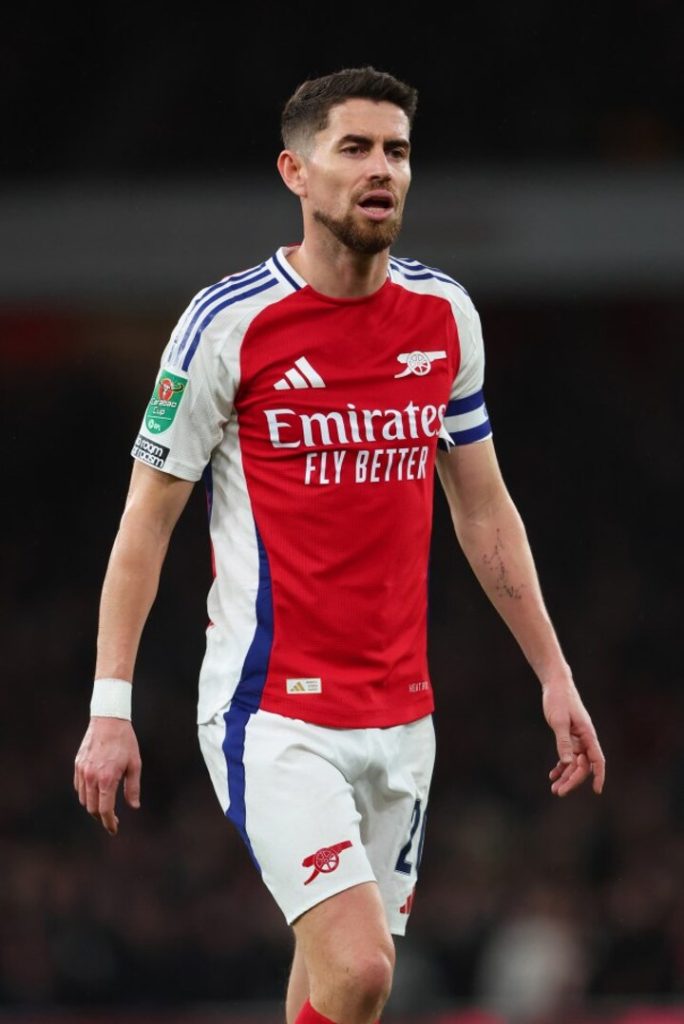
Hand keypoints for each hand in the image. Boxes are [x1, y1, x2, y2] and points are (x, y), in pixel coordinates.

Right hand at [73, 717, 141, 834]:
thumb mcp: (135, 764)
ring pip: (83, 799)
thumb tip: (133, 806)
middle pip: (92, 808)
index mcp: (107, 779)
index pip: (105, 810)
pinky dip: (85, 794)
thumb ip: (133, 787)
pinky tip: (95, 793)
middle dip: (101, 817)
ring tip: (105, 807)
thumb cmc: (125, 742)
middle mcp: (91, 777)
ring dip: (93, 807)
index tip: (114, 829)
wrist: (109, 720)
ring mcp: (82, 771)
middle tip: (112, 820)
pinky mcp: (77, 764)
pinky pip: (78, 787)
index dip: (109, 823)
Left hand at [542, 680, 604, 796]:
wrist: (555, 684)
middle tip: (558, 792)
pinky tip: (553, 774)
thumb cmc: (559, 699)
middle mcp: (585, 738)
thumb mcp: (559, 721)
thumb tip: (568, 763)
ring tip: (554, 788)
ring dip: (566, 776)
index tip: (597, 790)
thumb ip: (564, 742)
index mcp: (588, 734)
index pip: (597, 760)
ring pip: (575, 763)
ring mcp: (577, 738)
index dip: (599, 776)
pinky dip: (562, 766)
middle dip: (573, 780)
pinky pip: (568, 755)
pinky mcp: (568, 736)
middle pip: (583, 765)